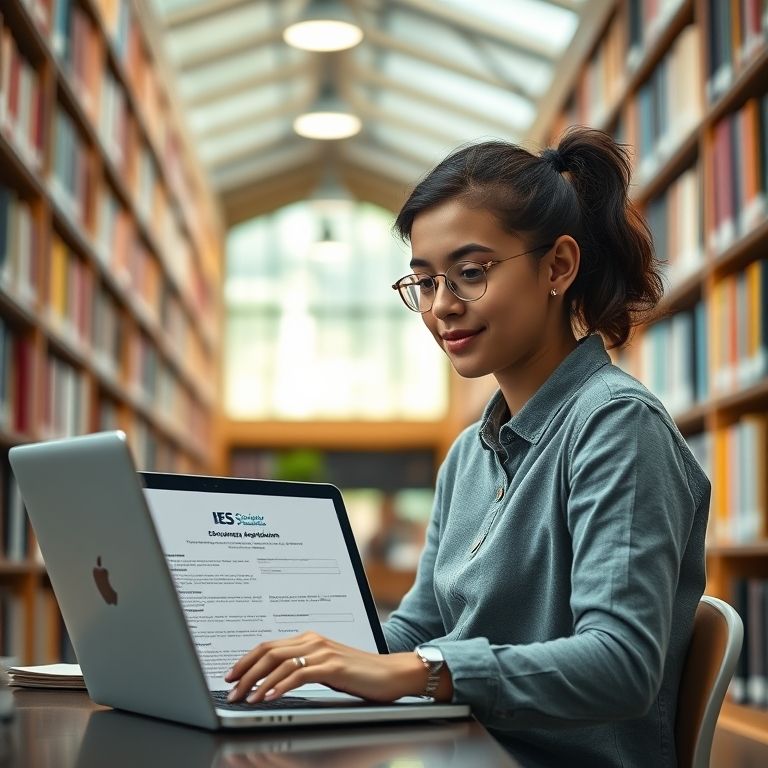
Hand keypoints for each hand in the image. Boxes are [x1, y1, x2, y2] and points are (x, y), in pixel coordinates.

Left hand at [223, 631, 449, 703]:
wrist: (393, 674)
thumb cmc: (361, 675)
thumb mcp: (326, 670)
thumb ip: (303, 668)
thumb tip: (273, 681)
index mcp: (310, 639)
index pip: (269, 645)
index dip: (246, 659)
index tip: (231, 675)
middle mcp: (314, 640)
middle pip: (269, 651)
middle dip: (245, 671)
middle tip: (230, 690)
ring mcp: (323, 651)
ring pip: (280, 662)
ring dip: (258, 682)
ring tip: (245, 698)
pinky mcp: (333, 666)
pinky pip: (299, 674)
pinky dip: (280, 685)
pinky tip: (269, 696)